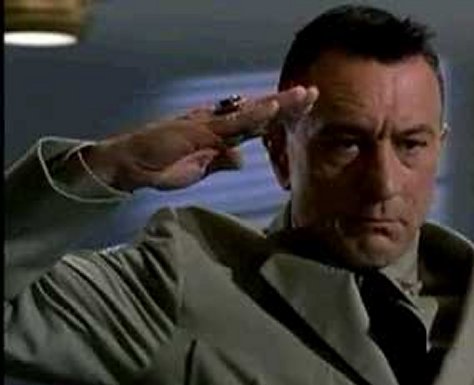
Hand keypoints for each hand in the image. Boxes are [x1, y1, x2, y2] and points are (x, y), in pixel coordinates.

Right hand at [80, 86, 317, 191]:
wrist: (129, 167)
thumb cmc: (161, 167)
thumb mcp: (198, 170)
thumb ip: (220, 162)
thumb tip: (241, 159)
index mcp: (219, 133)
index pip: (256, 121)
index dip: (278, 114)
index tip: (303, 109)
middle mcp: (217, 123)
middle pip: (258, 111)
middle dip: (286, 103)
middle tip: (312, 93)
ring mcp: (209, 125)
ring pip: (251, 112)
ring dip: (277, 103)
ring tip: (302, 95)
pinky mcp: (199, 131)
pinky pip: (231, 123)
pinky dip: (252, 114)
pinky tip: (271, 108)